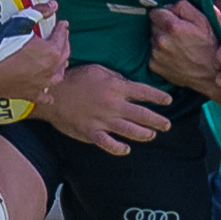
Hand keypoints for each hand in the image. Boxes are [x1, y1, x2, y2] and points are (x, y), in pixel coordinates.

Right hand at [0, 4, 69, 102]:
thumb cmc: (3, 45)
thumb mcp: (20, 23)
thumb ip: (38, 12)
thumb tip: (54, 4)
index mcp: (52, 52)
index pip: (62, 37)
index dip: (63, 28)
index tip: (63, 23)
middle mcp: (51, 70)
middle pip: (64, 56)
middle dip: (65, 45)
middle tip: (62, 38)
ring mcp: (42, 84)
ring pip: (58, 76)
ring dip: (60, 67)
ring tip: (59, 61)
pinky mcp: (31, 94)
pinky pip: (44, 96)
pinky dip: (47, 94)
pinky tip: (48, 94)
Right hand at [34, 63, 172, 155]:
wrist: (52, 94)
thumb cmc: (75, 78)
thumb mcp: (98, 70)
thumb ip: (116, 78)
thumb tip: (129, 85)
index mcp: (116, 87)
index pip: (144, 93)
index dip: (158, 97)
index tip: (168, 101)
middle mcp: (113, 105)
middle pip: (142, 115)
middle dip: (158, 120)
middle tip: (168, 125)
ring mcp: (102, 120)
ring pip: (130, 131)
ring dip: (144, 134)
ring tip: (152, 135)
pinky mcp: (91, 132)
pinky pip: (108, 143)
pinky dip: (118, 148)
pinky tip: (126, 149)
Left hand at [149, 0, 220, 92]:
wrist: (211, 74)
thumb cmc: (210, 45)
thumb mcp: (203, 19)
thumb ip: (183, 6)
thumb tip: (168, 6)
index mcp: (172, 27)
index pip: (154, 11)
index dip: (164, 13)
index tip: (172, 19)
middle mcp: (161, 41)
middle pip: (152, 25)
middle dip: (162, 26)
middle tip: (178, 33)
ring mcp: (156, 55)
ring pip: (152, 39)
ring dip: (161, 39)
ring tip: (177, 45)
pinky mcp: (154, 66)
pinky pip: (152, 53)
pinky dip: (160, 53)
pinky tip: (173, 55)